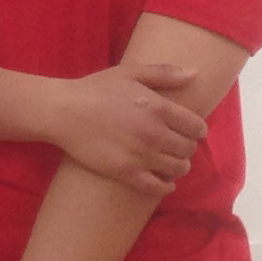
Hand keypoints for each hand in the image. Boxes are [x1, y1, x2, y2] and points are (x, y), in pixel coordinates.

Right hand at [44, 60, 209, 194]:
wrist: (64, 112)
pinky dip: (166, 187)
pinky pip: (157, 187)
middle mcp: (154, 133)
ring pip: (177, 168)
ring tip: (173, 162)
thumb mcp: (130, 73)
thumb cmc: (96, 89)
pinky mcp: (126, 172)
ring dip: (180, 166)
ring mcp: (141, 155)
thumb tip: (194, 73)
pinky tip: (166, 183)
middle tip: (180, 145)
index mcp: (159, 108)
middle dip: (188, 147)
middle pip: (188, 148)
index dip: (198, 130)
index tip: (193, 131)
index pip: (196, 126)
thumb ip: (164, 73)